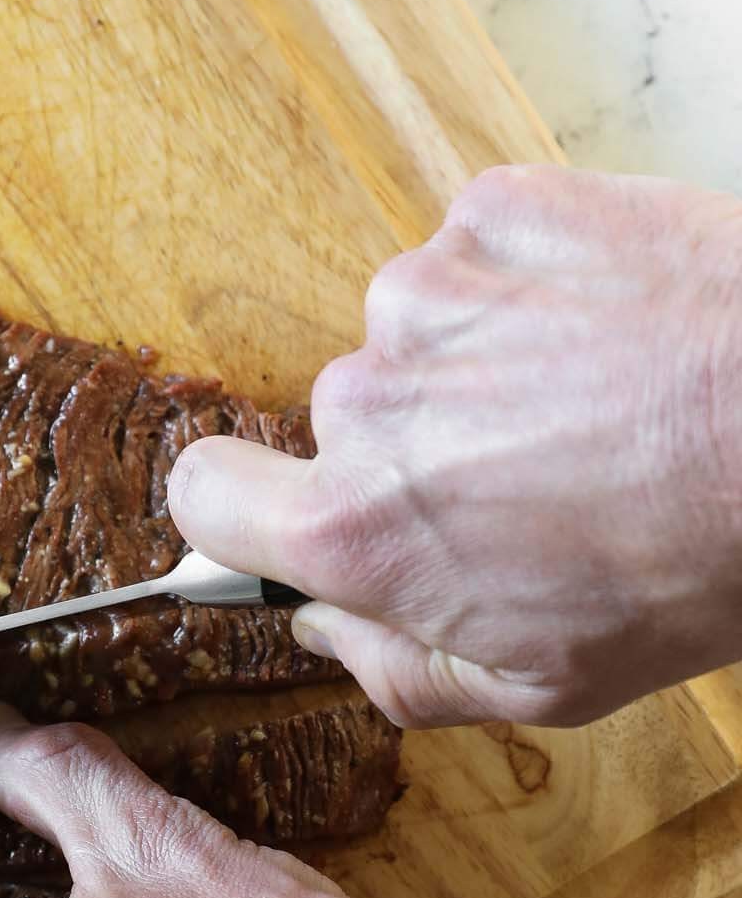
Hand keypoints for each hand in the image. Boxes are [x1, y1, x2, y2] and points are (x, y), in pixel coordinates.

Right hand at [169, 166, 741, 726]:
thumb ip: (397, 670)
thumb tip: (325, 626)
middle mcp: (367, 399)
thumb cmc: (699, 564)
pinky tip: (607, 332)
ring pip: (411, 334)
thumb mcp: (544, 685)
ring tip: (591, 401)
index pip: (204, 494)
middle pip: (338, 420)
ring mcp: (429, 289)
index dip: (246, 507)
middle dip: (413, 446)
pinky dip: (528, 287)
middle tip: (530, 474)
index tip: (294, 510)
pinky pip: (475, 255)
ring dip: (477, 364)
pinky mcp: (498, 211)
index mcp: (358, 529)